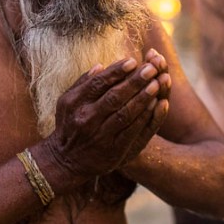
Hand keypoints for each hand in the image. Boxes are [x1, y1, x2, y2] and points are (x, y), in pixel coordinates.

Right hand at [41, 56, 169, 178]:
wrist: (66, 162)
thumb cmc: (69, 126)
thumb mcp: (66, 103)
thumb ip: (82, 84)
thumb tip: (100, 66)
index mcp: (75, 104)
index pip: (98, 83)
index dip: (116, 71)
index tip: (132, 61)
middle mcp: (87, 119)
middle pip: (115, 96)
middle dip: (135, 81)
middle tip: (151, 68)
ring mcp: (101, 136)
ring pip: (126, 113)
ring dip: (143, 97)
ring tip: (157, 82)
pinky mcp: (114, 150)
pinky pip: (133, 131)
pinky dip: (146, 117)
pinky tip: (157, 104)